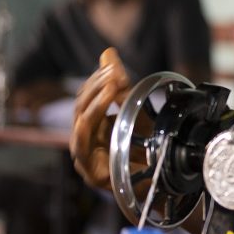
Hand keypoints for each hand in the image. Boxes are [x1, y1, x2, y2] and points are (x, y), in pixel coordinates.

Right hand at [69, 49, 131, 188]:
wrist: (152, 181)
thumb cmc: (139, 146)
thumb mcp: (131, 109)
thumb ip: (117, 82)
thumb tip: (108, 52)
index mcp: (90, 124)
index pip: (86, 96)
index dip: (98, 80)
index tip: (114, 67)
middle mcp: (82, 137)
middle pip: (81, 105)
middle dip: (98, 86)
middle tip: (115, 73)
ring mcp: (82, 153)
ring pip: (81, 119)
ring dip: (96, 98)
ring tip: (113, 84)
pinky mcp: (87, 168)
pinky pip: (82, 140)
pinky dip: (90, 120)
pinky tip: (101, 106)